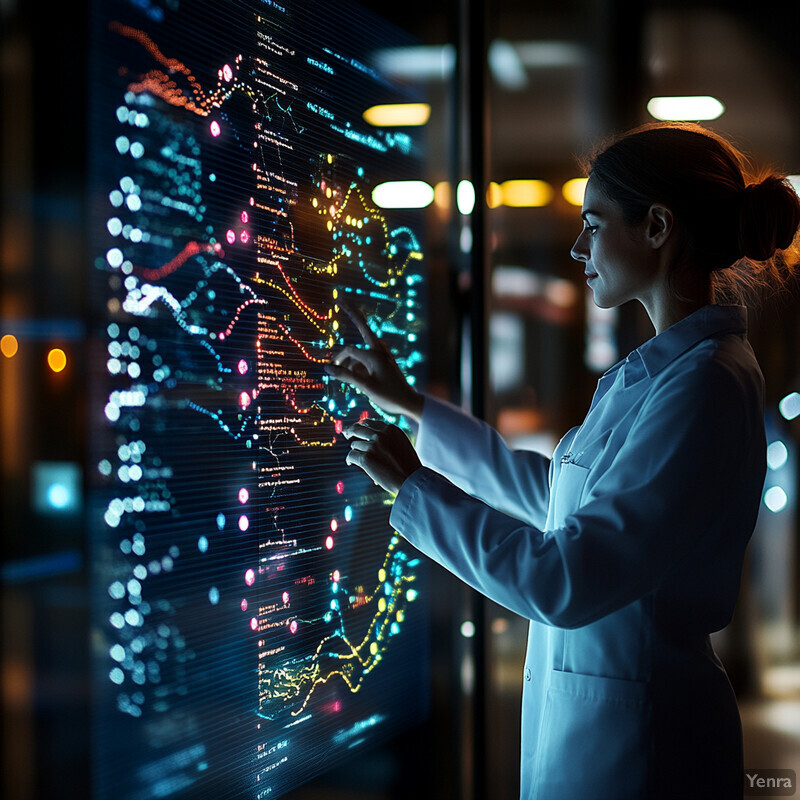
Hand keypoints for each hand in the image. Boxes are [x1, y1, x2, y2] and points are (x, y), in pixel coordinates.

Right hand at [325, 301, 422, 421]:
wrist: (409, 402)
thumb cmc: (388, 395)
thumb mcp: (366, 387)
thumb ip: (346, 376)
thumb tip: (326, 367)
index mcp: (374, 355)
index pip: (349, 351)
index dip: (339, 361)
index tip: (330, 370)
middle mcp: (379, 350)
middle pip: (362, 326)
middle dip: (351, 312)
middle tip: (340, 297)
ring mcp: (383, 353)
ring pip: (363, 346)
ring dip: (353, 354)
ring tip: (350, 365)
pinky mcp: (385, 360)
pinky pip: (368, 354)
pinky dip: (360, 360)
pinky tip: (357, 370)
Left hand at [344, 419, 421, 494]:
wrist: (412, 480)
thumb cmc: (409, 466)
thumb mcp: (402, 444)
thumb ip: (389, 437)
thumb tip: (373, 435)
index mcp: (390, 429)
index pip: (370, 423)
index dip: (361, 426)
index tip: (357, 429)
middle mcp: (381, 435)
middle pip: (358, 428)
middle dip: (350, 430)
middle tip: (346, 434)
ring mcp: (372, 446)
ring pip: (355, 444)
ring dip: (356, 451)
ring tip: (359, 458)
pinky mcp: (365, 458)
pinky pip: (351, 455)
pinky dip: (349, 459)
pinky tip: (350, 462)